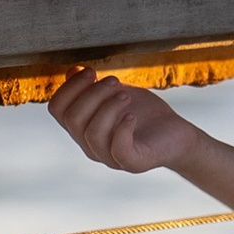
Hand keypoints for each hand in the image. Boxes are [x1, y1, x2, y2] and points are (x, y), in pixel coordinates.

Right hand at [48, 66, 197, 174]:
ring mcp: (110, 157)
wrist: (177, 134)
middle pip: (72, 119)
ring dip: (107, 108)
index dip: (69, 87)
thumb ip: (94, 86)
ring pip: (92, 134)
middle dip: (91, 94)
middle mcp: (91, 145)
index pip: (57, 110)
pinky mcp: (134, 162)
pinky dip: (122, 129)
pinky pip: (119, 151)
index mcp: (82, 128)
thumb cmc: (145, 113)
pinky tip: (132, 115)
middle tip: (114, 81)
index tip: (91, 71)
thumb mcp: (116, 93)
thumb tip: (71, 71)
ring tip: (126, 95)